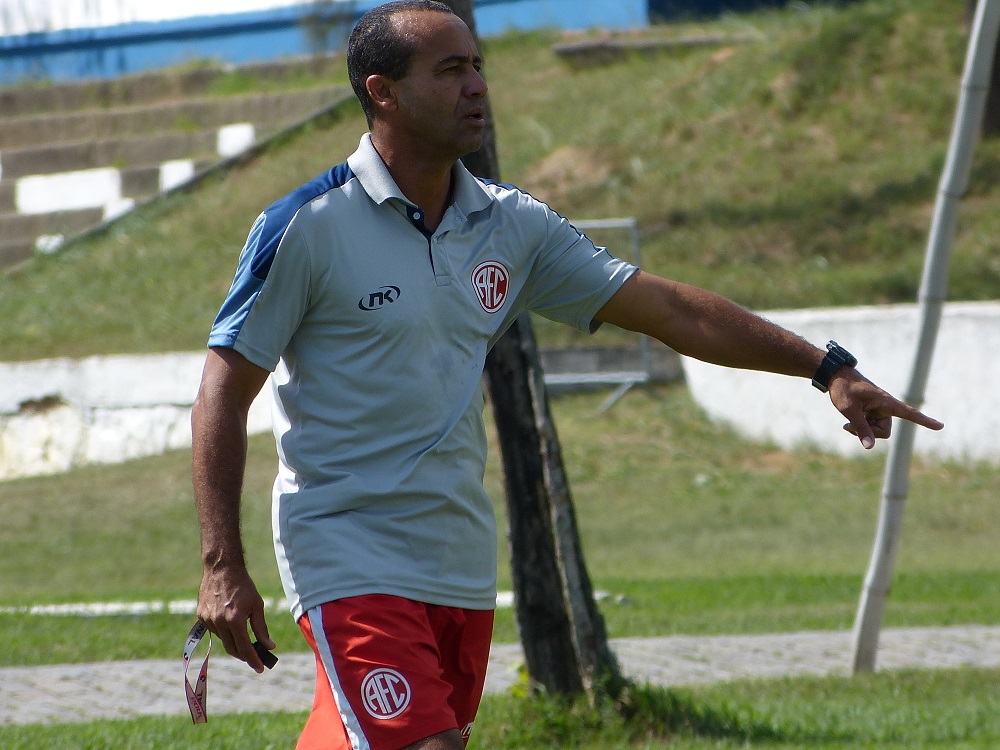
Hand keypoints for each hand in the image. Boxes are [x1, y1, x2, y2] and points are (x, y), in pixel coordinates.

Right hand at [197, 563, 274, 672]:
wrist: (222, 569)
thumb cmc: (244, 586)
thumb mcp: (257, 605)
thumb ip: (261, 628)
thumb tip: (269, 646)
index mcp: (235, 620)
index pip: (244, 648)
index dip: (253, 660)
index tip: (260, 668)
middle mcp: (220, 622)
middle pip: (232, 649)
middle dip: (244, 656)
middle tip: (254, 658)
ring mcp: (208, 620)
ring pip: (223, 640)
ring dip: (234, 642)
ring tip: (243, 636)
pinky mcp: (201, 616)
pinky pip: (214, 631)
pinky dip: (224, 632)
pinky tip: (229, 624)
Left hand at [828, 368, 943, 448]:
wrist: (836, 377)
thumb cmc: (843, 389)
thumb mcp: (849, 409)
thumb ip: (860, 428)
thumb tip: (869, 447)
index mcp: (886, 402)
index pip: (909, 413)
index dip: (925, 421)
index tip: (941, 426)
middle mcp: (885, 407)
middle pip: (884, 432)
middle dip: (868, 433)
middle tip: (848, 426)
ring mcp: (879, 412)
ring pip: (876, 433)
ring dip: (861, 430)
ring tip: (847, 422)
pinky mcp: (872, 414)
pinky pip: (870, 429)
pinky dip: (859, 429)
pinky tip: (847, 423)